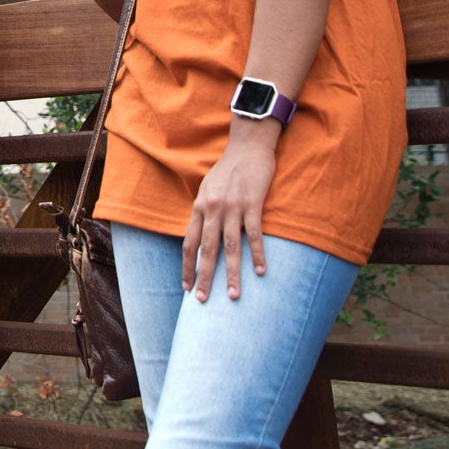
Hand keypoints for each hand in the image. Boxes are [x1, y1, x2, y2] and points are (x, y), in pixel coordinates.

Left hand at [182, 121, 278, 300]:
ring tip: (232, 296)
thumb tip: (201, 235)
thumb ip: (204, 211)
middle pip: (206, 249)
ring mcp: (232, 207)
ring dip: (231, 273)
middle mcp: (212, 209)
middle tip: (202, 301)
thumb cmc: (228, 170)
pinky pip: (254, 234)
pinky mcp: (252, 204)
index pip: (189, 243)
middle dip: (203, 277)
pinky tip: (261, 272)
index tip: (187, 287)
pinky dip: (257, 254)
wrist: (247, 146)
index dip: (187, 266)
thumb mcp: (208, 189)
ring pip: (230, 247)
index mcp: (199, 207)